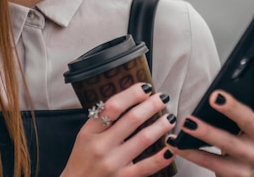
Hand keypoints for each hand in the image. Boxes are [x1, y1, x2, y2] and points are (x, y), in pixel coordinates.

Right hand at [61, 83, 176, 176]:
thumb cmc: (82, 158)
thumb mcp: (85, 135)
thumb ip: (102, 119)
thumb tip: (130, 99)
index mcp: (90, 131)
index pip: (113, 106)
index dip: (132, 94)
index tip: (145, 88)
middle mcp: (102, 146)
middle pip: (132, 119)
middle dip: (151, 105)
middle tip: (163, 98)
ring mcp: (114, 163)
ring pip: (144, 139)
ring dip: (161, 125)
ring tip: (170, 118)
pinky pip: (147, 166)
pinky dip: (162, 157)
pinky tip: (171, 148)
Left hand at [167, 64, 253, 176]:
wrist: (242, 174)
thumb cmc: (237, 136)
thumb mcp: (242, 120)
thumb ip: (236, 101)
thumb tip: (215, 85)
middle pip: (250, 121)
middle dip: (233, 108)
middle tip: (215, 97)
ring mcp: (252, 157)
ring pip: (229, 143)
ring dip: (207, 132)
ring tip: (187, 122)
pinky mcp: (237, 174)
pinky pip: (212, 163)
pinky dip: (192, 153)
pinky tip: (176, 144)